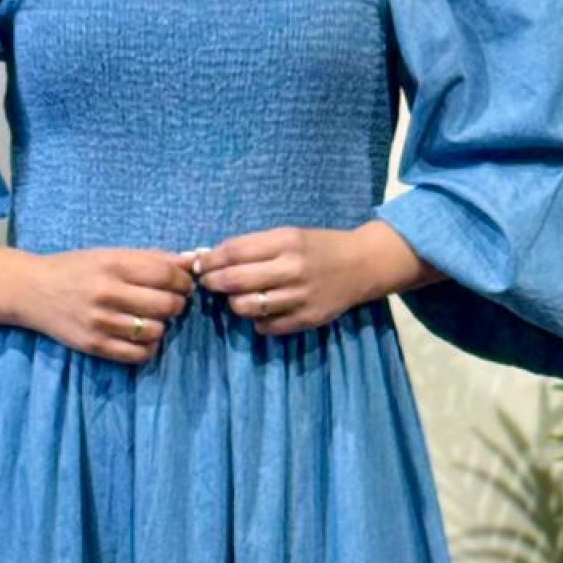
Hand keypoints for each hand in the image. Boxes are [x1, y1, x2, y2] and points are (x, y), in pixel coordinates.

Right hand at [13, 245, 196, 363]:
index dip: (184, 280)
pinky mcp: (94, 345)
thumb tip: (191, 261)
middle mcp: (107, 293)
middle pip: (166, 304)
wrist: (30, 290)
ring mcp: (100, 322)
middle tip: (170, 302)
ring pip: (156, 331)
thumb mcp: (109, 254)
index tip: (183, 284)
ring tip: (151, 318)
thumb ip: (150, 258)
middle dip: (177, 304)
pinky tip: (141, 337)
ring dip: (162, 326)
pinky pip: (139, 354)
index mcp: (113, 264)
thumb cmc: (75, 269)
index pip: (166, 274)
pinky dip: (148, 347)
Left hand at [195, 221, 439, 333]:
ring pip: (247, 307)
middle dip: (214, 282)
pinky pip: (266, 326)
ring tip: (237, 297)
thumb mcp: (289, 235)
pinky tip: (261, 311)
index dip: (210, 260)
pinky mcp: (307, 319)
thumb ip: (255, 247)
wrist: (362, 265)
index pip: (235, 251)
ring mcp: (300, 297)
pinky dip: (257, 321)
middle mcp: (292, 269)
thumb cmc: (319, 247)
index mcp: (286, 242)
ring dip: (234, 303)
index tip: (199, 264)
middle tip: (208, 283)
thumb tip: (212, 258)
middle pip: (235, 281)